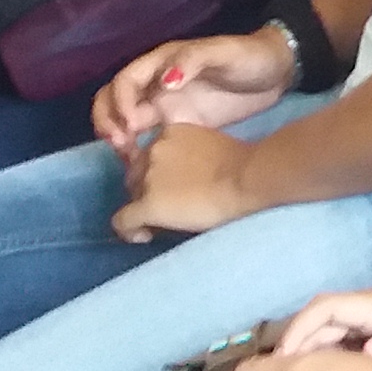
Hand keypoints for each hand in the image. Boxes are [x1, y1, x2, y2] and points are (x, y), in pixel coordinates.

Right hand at [94, 27, 293, 157]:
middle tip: (120, 145)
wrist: (276, 75)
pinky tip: (142, 167)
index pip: (124, 82)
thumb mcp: (224, 52)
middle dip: (108, 121)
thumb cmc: (249, 58)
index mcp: (161, 63)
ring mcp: (165, 105)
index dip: (119, 102)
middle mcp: (156, 84)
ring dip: (117, 137)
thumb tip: (164, 81)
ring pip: (125, 120)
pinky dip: (137, 151)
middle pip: (113, 100)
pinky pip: (146, 138)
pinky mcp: (178, 125)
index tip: (130, 125)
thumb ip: (193, 60)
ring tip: (127, 159)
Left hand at [111, 119, 255, 241]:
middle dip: (147, 191)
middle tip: (170, 208)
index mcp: (170, 133)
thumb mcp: (211, 147)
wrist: (247, 179)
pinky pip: (124, 221)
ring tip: (161, 223)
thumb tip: (186, 179)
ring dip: (144, 208)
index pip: (151, 157)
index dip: (158, 176)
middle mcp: (153, 150)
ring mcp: (148, 178)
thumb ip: (191, 155)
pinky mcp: (148, 204)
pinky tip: (143, 237)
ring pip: (131, 197)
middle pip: (136, 176)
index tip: (173, 191)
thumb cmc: (244, 164)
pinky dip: (130, 231)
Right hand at [275, 277, 371, 362]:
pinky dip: (324, 357)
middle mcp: (365, 308)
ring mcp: (369, 317)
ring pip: (325, 331)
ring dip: (306, 354)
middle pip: (316, 320)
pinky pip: (339, 340)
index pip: (324, 309)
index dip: (299, 330)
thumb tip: (370, 351)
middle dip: (294, 347)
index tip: (285, 360)